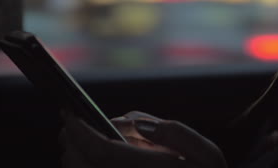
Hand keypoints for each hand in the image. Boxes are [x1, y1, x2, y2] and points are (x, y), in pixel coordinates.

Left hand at [60, 111, 226, 167]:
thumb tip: (137, 125)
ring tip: (80, 137)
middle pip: (83, 166)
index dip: (81, 131)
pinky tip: (94, 158)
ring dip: (74, 155)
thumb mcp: (207, 155)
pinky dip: (84, 167)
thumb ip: (175, 134)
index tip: (70, 114)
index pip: (103, 152)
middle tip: (70, 123)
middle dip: (71, 141)